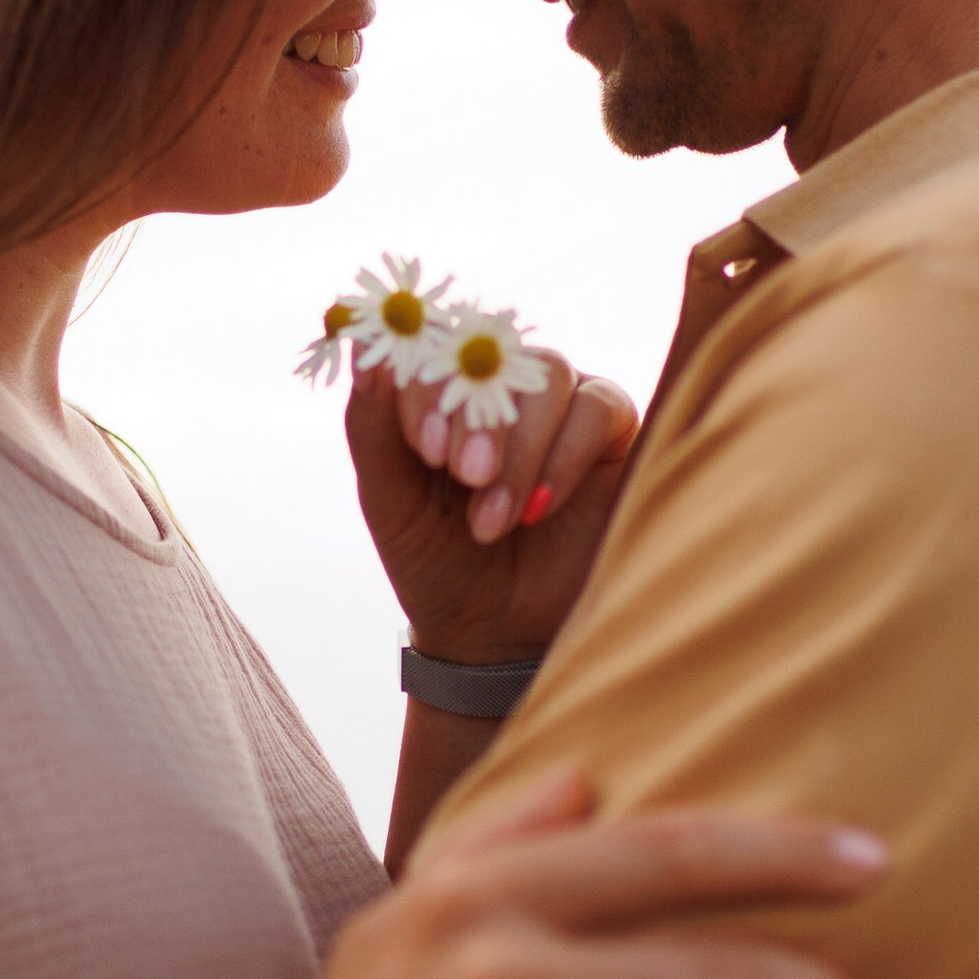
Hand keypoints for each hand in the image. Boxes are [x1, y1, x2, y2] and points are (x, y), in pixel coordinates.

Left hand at [345, 340, 637, 668]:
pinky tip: (540, 508)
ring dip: (520, 449)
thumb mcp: (391, 502)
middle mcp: (504, 384)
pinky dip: (565, 455)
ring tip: (495, 520)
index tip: (426, 447)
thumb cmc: (437, 560)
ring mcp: (561, 402)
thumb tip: (364, 352)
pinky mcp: (614, 430)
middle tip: (466, 477)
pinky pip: (599, 407)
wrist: (497, 631)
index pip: (434, 347)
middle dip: (477, 419)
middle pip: (495, 357)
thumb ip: (371, 427)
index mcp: (443, 388)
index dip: (431, 386)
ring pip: (548, 376)